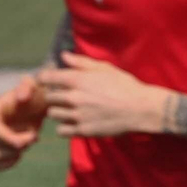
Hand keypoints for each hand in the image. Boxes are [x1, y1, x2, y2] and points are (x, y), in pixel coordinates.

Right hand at [0, 76, 47, 171]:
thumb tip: (21, 97)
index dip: (10, 137)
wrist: (38, 105)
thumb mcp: (34, 86)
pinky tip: (20, 154)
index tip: (31, 136)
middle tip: (34, 137)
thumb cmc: (35, 94)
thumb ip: (27, 86)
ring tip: (29, 142)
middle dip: (16, 146)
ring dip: (14, 154)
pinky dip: (8, 164)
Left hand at [39, 52, 164, 138]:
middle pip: (49, 97)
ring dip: (59, 111)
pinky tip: (73, 123)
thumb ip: (82, 63)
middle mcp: (73, 97)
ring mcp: (77, 115)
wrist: (141, 109)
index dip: (45, 78)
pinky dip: (64, 127)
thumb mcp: (105, 69)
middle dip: (55, 95)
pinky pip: (60, 130)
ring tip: (70, 111)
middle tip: (65, 96)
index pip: (46, 77)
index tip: (50, 80)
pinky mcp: (83, 130)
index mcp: (77, 79)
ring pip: (52, 114)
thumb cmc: (125, 86)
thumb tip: (63, 56)